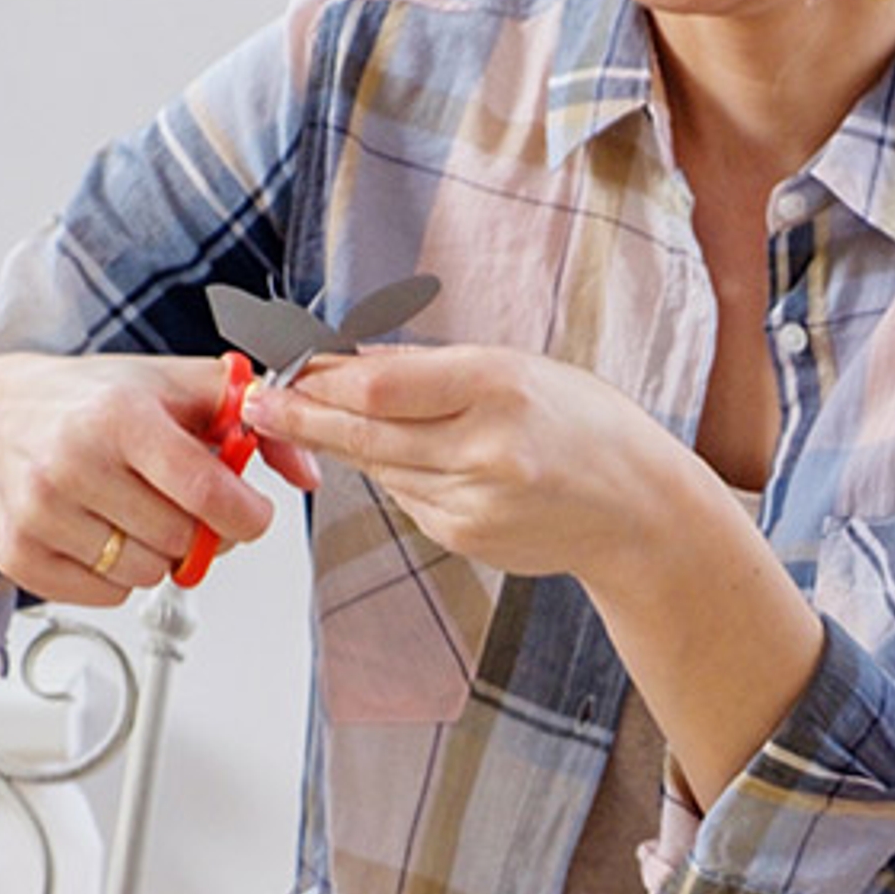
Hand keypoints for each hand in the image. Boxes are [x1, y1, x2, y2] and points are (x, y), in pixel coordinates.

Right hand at [0, 351, 273, 603]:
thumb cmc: (94, 400)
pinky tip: (103, 530)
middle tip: (180, 501)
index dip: (245, 514)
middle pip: (181, 541)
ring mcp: (41, 513)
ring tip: (135, 510)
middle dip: (198, 529)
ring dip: (158, 553)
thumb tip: (308, 471)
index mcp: (120, 416)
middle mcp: (73, 463)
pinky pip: (107, 595)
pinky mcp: (19, 555)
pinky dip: (118, 574)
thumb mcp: (176, 385)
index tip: (250, 512)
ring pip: (147, 574)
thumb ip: (251, 416)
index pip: (205, 491)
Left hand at [251, 346, 700, 582]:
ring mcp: (473, 502)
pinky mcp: (464, 537)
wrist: (639, 513)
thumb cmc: (586, 428)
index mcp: (501, 388)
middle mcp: (485, 449)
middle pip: (366, 432)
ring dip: (343, 442)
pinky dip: (397, 472)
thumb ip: (432, 369)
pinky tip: (418, 456)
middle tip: (255, 399)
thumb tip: (350, 356)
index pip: (383, 387)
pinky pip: (407, 496)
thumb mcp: (521, 369)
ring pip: (380, 466)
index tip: (285, 363)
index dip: (323, 377)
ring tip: (305, 416)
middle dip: (301, 415)